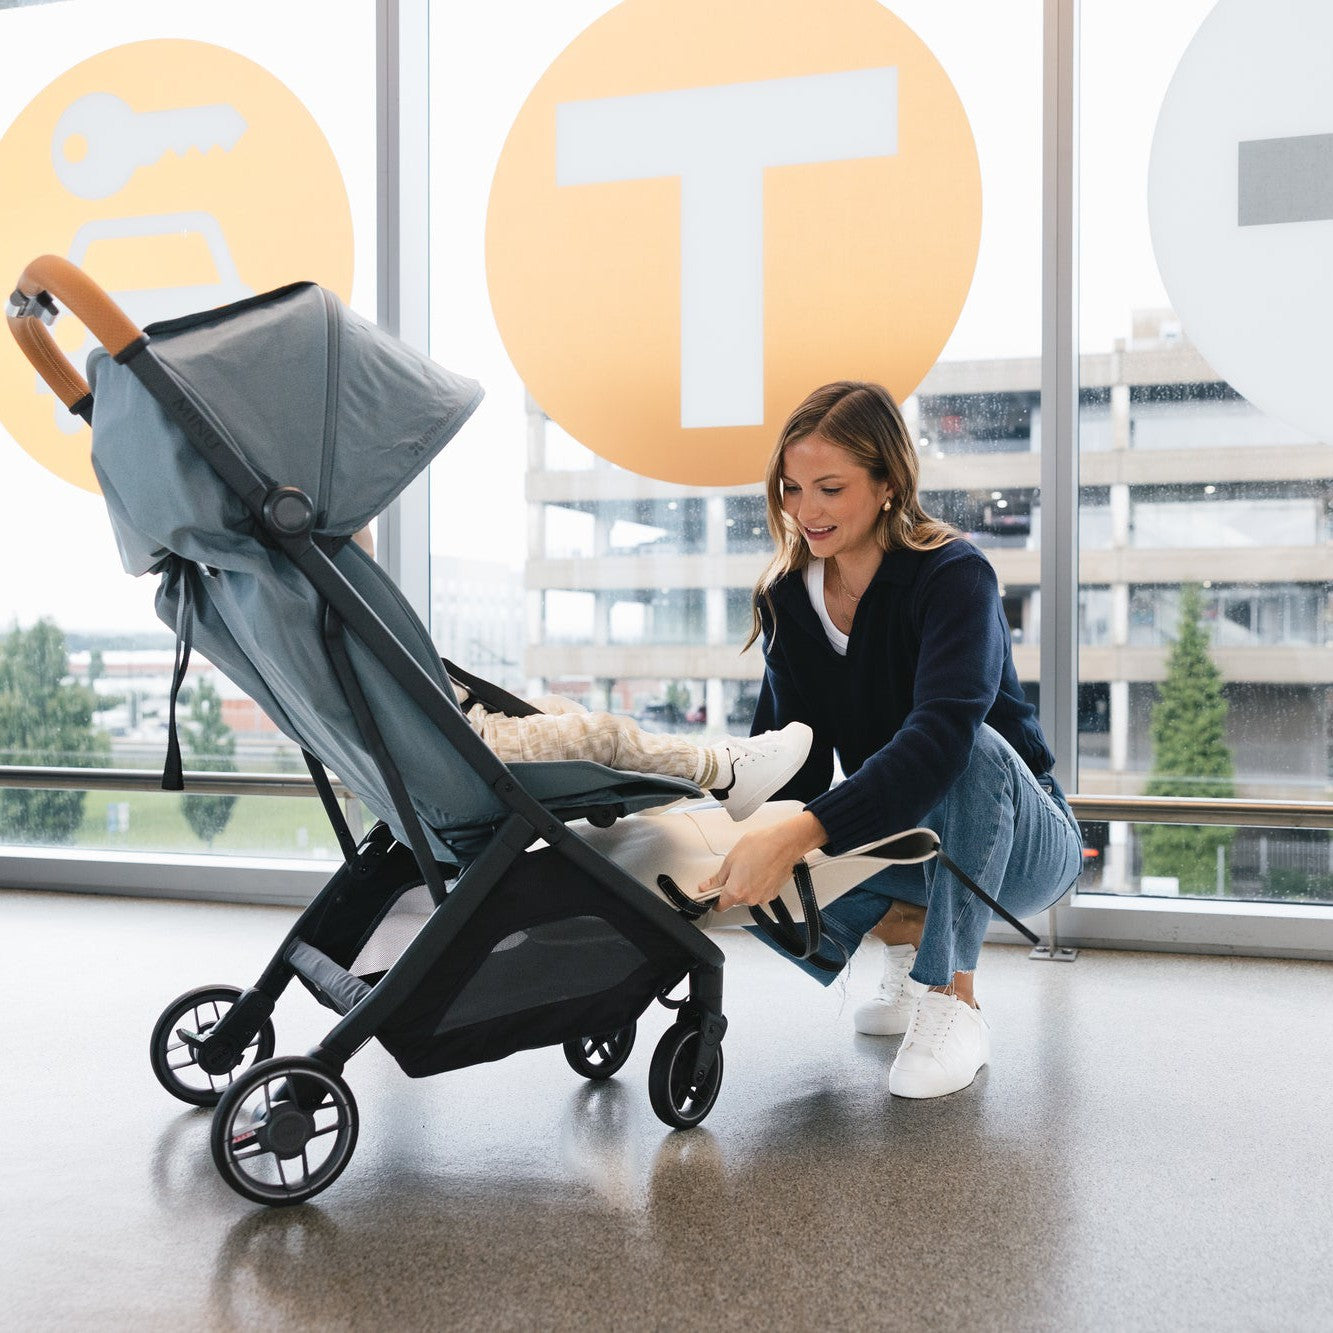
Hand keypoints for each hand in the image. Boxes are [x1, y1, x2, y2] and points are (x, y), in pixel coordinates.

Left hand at [699, 811, 827, 910]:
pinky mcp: (773, 894)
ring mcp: (763, 897)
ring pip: (748, 896)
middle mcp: (750, 899)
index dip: (714, 899)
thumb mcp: (731, 859)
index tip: (713, 892)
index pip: (720, 906)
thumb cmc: (760, 846)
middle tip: (735, 870)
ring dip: (746, 886)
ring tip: (750, 867)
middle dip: (732, 887)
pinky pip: (760, 893)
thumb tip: (707, 886)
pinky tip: (759, 870)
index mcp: (736, 892)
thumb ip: (717, 878)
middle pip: (734, 900)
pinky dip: (758, 884)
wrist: (784, 843)